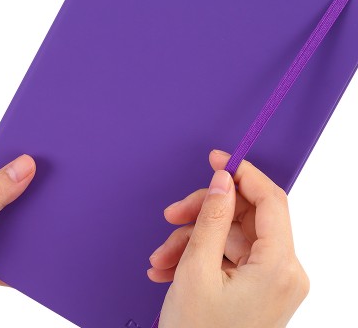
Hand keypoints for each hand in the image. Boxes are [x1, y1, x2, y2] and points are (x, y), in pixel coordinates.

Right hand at [148, 149, 308, 327]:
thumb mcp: (197, 270)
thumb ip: (212, 218)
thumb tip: (222, 181)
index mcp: (279, 266)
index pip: (270, 199)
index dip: (243, 173)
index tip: (217, 159)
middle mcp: (282, 271)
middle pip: (243, 217)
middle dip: (204, 213)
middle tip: (173, 214)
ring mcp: (269, 279)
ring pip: (229, 236)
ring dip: (192, 239)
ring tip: (162, 257)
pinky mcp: (255, 286)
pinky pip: (226, 255)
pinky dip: (198, 256)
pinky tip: (170, 267)